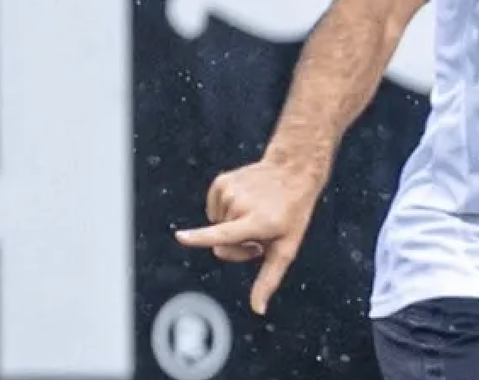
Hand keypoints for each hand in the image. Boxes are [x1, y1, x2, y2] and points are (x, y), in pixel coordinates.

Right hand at [174, 158, 325, 314]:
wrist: (293, 170)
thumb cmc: (292, 215)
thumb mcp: (287, 247)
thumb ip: (269, 279)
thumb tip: (258, 310)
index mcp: (259, 222)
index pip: (226, 233)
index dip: (202, 237)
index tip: (181, 237)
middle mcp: (242, 205)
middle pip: (222, 245)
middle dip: (237, 246)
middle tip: (261, 233)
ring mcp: (231, 190)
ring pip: (217, 226)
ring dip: (233, 225)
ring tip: (258, 210)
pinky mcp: (221, 182)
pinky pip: (213, 210)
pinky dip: (226, 210)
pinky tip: (246, 200)